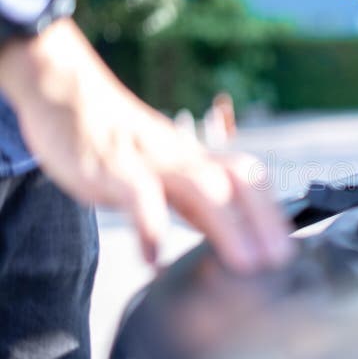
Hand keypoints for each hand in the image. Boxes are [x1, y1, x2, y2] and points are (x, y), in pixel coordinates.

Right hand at [0, 19, 292, 272]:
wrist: (69, 94)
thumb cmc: (121, 140)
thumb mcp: (165, 170)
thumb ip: (194, 202)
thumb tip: (228, 236)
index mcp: (197, 160)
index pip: (249, 179)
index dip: (271, 212)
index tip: (286, 248)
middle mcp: (183, 158)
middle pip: (237, 182)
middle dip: (263, 221)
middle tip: (278, 261)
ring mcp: (151, 161)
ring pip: (201, 188)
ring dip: (228, 227)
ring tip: (243, 263)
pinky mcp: (113, 168)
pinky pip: (138, 195)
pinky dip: (150, 226)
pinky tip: (154, 258)